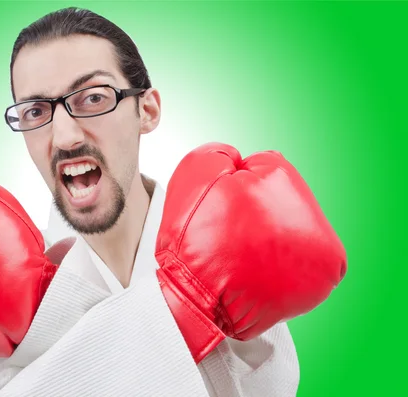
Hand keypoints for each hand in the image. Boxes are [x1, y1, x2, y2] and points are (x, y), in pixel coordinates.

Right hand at [156, 143, 346, 362]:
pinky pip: (292, 267)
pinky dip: (273, 269)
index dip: (234, 187)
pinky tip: (251, 273)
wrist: (192, 299)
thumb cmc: (193, 242)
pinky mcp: (314, 291)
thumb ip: (221, 153)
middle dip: (257, 214)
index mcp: (288, 185)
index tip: (220, 211)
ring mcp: (319, 258)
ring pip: (287, 234)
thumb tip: (238, 161)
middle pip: (281, 203)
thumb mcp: (194, 173)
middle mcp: (316, 223)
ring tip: (240, 256)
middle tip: (228, 235)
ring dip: (268, 242)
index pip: (264, 170)